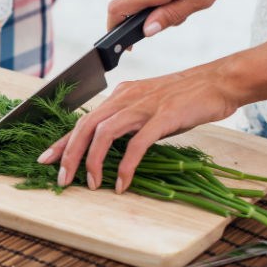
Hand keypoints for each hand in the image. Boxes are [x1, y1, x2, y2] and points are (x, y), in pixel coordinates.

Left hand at [37, 62, 243, 191]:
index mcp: (121, 95)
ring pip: (104, 133)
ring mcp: (144, 106)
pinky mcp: (163, 116)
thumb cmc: (188, 97)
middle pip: (86, 126)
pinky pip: (136, 143)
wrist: (220, 81)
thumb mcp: (149, 107)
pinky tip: (122, 182)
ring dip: (92, 160)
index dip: (63, 141)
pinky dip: (126, 165)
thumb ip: (130, 123)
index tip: (46, 159)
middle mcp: (126, 97)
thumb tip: (111, 148)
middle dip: (69, 154)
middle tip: (62, 179)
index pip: (84, 119)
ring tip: (91, 184)